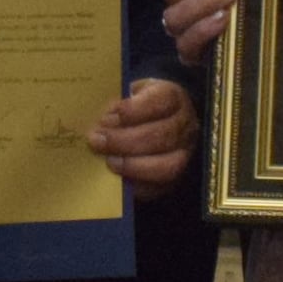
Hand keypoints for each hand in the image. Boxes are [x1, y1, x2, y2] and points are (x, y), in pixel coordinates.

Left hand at [93, 76, 198, 191]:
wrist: (157, 123)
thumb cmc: (137, 106)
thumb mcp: (129, 94)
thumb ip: (118, 103)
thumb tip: (102, 121)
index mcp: (174, 97)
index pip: (163, 100)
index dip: (134, 109)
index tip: (108, 115)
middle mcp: (185, 126)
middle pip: (162, 135)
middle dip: (125, 141)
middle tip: (97, 141)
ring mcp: (183, 154)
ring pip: (166, 165)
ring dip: (133, 165)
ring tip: (109, 161)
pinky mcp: (175, 178)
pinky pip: (159, 187)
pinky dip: (136, 184)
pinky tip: (117, 178)